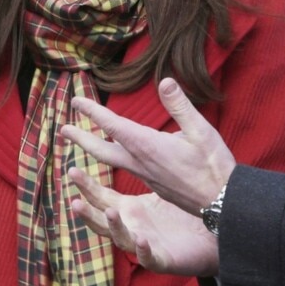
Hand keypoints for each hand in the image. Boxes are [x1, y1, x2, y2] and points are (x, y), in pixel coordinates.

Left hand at [61, 77, 234, 214]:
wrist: (222, 204)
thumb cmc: (213, 166)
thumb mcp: (201, 131)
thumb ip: (180, 106)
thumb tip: (165, 81)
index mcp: (147, 146)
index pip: (113, 125)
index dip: (93, 112)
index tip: (75, 101)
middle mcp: (140, 162)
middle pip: (101, 149)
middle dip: (81, 137)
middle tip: (63, 129)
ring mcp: (145, 176)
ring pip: (112, 160)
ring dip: (93, 148)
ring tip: (80, 141)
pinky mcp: (153, 184)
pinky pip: (125, 169)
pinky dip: (113, 159)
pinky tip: (117, 155)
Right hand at [68, 167, 219, 276]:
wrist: (210, 237)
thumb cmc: (182, 212)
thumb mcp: (161, 183)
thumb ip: (146, 161)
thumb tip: (135, 133)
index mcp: (129, 209)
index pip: (100, 197)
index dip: (85, 186)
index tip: (71, 170)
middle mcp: (131, 227)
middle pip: (101, 220)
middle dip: (87, 212)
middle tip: (75, 200)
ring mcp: (144, 244)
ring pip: (121, 239)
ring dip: (113, 227)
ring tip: (110, 212)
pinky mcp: (163, 259)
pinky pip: (150, 257)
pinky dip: (143, 250)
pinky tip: (142, 239)